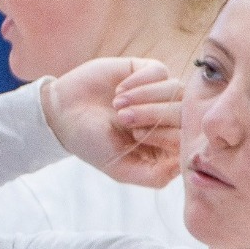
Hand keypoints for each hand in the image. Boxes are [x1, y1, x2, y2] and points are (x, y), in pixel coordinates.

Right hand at [41, 58, 181, 186]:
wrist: (61, 113)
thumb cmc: (91, 143)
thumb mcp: (120, 169)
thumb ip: (154, 176)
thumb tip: (185, 163)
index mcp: (167, 144)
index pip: (189, 137)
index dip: (167, 134)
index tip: (136, 136)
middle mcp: (168, 118)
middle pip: (184, 112)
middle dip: (153, 114)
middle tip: (123, 119)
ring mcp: (159, 94)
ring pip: (175, 90)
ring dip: (144, 97)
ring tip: (117, 105)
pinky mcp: (146, 72)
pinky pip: (160, 72)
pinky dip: (140, 81)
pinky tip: (119, 89)